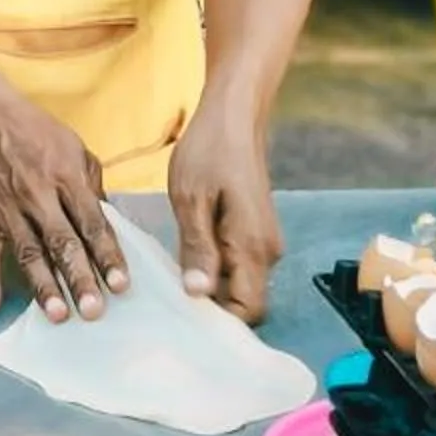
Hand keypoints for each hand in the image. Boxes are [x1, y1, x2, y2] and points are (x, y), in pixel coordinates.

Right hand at [0, 91, 128, 321]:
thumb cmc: (35, 133)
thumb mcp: (75, 149)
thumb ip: (93, 187)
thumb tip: (109, 226)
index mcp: (66, 177)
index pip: (91, 223)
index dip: (107, 255)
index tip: (121, 285)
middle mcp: (37, 194)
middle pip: (62, 242)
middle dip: (79, 278)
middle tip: (94, 310)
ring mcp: (6, 207)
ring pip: (27, 252)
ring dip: (43, 286)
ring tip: (58, 315)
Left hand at [168, 101, 283, 324]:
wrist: (234, 115)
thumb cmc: (209, 151)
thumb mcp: (191, 199)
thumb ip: (197, 249)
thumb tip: (198, 296)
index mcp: (253, 246)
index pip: (249, 310)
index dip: (220, 321)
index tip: (183, 318)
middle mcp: (267, 250)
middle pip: (245, 302)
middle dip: (212, 307)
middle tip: (168, 302)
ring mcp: (263, 240)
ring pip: (240, 283)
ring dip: (211, 286)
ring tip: (172, 281)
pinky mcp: (253, 230)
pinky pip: (237, 263)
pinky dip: (215, 267)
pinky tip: (185, 256)